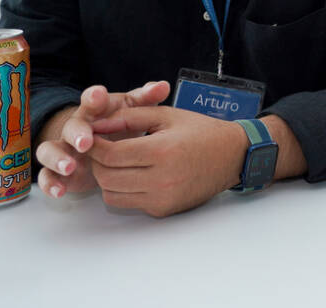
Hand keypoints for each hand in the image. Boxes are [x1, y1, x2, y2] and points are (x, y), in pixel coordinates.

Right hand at [35, 80, 170, 199]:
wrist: (101, 143)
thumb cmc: (119, 122)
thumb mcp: (133, 109)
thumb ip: (146, 98)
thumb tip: (163, 86)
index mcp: (93, 109)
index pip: (90, 99)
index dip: (93, 97)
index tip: (98, 96)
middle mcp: (74, 128)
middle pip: (70, 127)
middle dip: (77, 133)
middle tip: (86, 142)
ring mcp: (64, 149)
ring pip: (50, 151)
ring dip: (58, 158)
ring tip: (70, 167)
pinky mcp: (58, 171)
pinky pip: (47, 177)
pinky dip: (50, 184)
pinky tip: (59, 191)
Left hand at [85, 106, 247, 216]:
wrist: (233, 156)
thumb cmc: (202, 131)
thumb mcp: (167, 114)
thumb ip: (130, 116)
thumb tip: (98, 124)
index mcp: (162, 151)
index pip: (111, 155)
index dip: (94, 145)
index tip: (92, 136)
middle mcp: (161, 179)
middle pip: (106, 177)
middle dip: (97, 162)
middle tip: (100, 148)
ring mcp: (162, 197)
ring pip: (112, 195)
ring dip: (107, 178)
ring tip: (116, 162)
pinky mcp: (163, 210)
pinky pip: (129, 203)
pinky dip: (123, 190)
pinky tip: (133, 174)